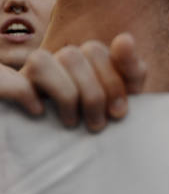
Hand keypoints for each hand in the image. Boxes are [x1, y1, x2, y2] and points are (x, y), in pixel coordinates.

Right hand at [14, 33, 146, 131]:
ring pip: (41, 61)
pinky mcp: (6, 89)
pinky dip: (24, 93)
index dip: (112, 80)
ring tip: (71, 122)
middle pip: (72, 56)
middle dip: (93, 93)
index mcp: (82, 60)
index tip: (120, 113)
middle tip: (98, 124)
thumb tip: (125, 38)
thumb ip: (131, 70)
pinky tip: (39, 112)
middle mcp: (54, 61)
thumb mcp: (122, 99)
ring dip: (64, 94)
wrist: (68, 154)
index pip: (95, 50)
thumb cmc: (98, 122)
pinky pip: (5, 79)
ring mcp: (29, 74)